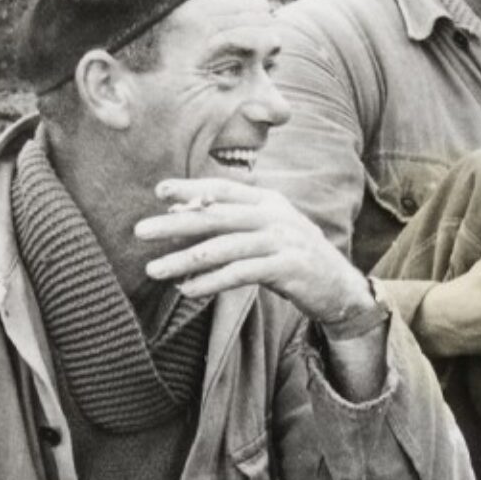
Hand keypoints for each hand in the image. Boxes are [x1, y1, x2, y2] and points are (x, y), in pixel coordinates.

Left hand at [136, 178, 375, 325]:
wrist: (340, 288)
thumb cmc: (295, 259)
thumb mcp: (268, 233)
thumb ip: (232, 224)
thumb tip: (181, 215)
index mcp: (270, 202)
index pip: (225, 190)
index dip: (192, 189)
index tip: (159, 191)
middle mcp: (277, 217)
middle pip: (219, 216)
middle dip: (177, 223)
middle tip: (140, 230)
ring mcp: (284, 241)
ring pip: (225, 247)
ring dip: (185, 259)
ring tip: (154, 269)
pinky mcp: (288, 268)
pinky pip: (241, 273)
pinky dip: (211, 282)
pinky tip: (187, 290)